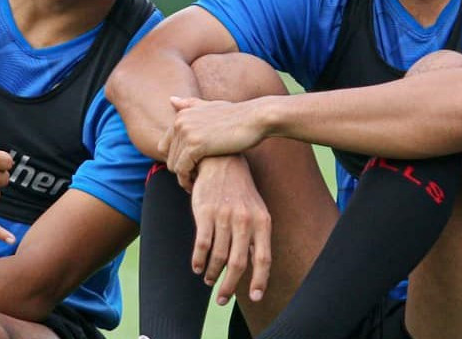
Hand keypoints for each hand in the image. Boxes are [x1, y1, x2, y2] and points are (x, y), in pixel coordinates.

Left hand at [159, 96, 267, 181]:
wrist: (256, 119)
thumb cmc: (237, 115)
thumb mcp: (212, 106)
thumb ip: (191, 105)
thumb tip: (171, 100)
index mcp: (181, 115)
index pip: (164, 146)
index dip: (177, 159)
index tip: (192, 167)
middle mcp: (179, 122)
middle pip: (168, 157)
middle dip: (181, 169)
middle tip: (196, 177)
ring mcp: (186, 133)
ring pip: (173, 165)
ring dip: (184, 177)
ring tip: (198, 182)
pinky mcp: (195, 146)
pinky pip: (182, 170)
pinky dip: (187, 180)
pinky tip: (198, 184)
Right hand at [189, 155, 271, 306]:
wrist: (222, 162)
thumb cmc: (241, 193)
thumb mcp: (257, 212)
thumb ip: (256, 239)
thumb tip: (256, 270)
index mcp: (263, 222)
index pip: (264, 258)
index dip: (260, 281)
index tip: (256, 298)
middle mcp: (245, 221)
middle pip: (238, 264)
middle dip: (229, 286)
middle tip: (222, 299)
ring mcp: (225, 217)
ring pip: (218, 257)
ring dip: (212, 274)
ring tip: (209, 280)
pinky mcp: (205, 213)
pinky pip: (201, 245)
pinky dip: (198, 261)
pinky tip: (197, 267)